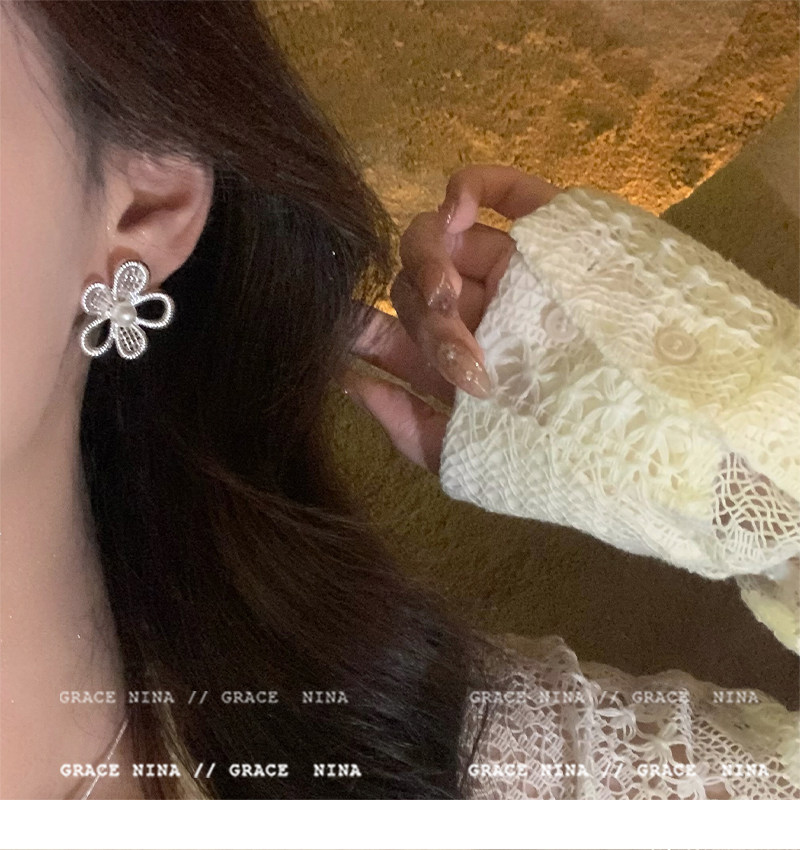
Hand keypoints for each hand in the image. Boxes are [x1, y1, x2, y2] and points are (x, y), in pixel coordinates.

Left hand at [339, 165, 562, 472]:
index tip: (345, 330)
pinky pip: (496, 191)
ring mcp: (511, 268)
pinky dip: (467, 188)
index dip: (363, 326)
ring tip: (452, 296)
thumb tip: (349, 383)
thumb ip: (409, 430)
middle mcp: (479, 310)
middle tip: (456, 348)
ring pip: (441, 238)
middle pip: (412, 285)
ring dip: (431, 259)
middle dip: (417, 313)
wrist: (672, 427)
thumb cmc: (578, 451)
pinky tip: (458, 211)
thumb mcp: (478, 459)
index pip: (394, 332)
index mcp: (458, 360)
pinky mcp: (550, 230)